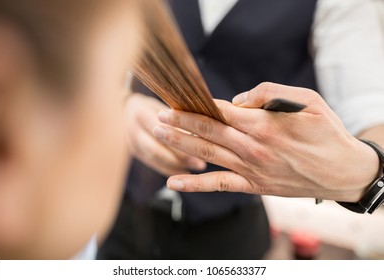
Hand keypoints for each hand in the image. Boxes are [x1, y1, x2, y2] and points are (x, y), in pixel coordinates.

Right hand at [124, 93, 205, 175]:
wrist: (131, 105)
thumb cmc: (158, 102)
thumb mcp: (166, 101)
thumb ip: (180, 114)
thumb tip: (205, 128)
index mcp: (141, 114)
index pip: (163, 131)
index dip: (182, 141)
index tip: (204, 146)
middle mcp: (133, 129)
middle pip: (157, 150)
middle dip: (180, 158)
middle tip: (201, 164)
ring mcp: (132, 143)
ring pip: (155, 159)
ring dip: (177, 166)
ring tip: (197, 168)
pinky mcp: (136, 152)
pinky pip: (154, 164)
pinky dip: (171, 169)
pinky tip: (187, 172)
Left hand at [153, 82, 379, 201]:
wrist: (341, 172)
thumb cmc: (327, 134)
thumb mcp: (308, 102)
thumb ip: (270, 94)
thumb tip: (238, 100)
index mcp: (264, 125)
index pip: (220, 112)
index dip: (196, 106)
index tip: (177, 100)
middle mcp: (252, 147)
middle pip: (207, 132)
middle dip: (180, 122)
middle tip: (159, 115)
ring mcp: (250, 169)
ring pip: (207, 155)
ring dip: (180, 144)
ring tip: (158, 134)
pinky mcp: (253, 186)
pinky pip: (218, 185)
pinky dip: (194, 184)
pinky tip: (172, 183)